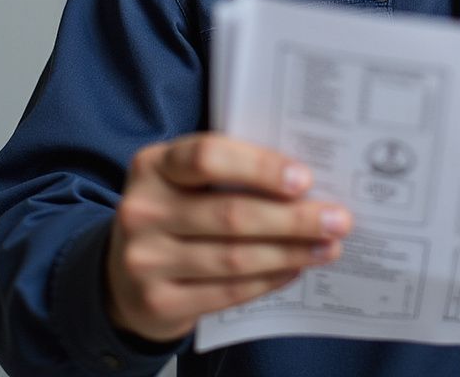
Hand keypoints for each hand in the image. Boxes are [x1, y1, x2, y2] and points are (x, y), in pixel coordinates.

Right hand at [105, 133, 352, 342]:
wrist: (121, 274)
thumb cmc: (176, 210)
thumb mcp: (187, 179)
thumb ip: (232, 169)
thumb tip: (307, 180)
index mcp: (154, 164)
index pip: (208, 156)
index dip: (260, 167)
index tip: (305, 179)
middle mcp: (143, 210)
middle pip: (231, 213)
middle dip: (294, 219)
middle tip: (338, 219)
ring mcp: (144, 260)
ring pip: (234, 257)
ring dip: (291, 252)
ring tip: (329, 246)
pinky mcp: (157, 302)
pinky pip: (226, 293)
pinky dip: (268, 280)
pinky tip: (295, 269)